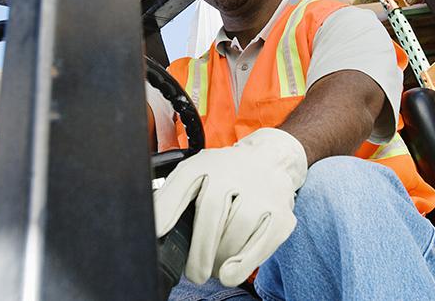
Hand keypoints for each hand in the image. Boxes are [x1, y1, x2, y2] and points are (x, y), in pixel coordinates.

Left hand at [154, 128, 306, 285]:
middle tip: (194, 273)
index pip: (183, 183)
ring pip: (236, 232)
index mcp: (207, 164)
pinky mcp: (281, 214)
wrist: (271, 161)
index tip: (157, 231)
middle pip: (211, 214)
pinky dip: (244, 264)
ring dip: (219, 259)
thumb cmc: (225, 175)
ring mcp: (261, 193)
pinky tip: (230, 273)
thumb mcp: (195, 174)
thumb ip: (172, 196)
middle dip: (199, 250)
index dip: (168, 208)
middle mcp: (234, 173)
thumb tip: (153, 226)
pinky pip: (262, 244)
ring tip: (213, 268)